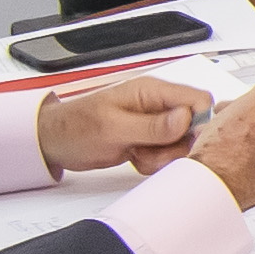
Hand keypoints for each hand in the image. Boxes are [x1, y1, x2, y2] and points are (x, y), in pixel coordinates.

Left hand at [33, 74, 206, 177]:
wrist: (54, 142)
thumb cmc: (75, 127)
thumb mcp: (113, 128)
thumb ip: (152, 125)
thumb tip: (186, 119)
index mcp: (152, 91)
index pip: (198, 101)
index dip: (200, 123)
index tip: (183, 142)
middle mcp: (157, 105)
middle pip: (194, 126)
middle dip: (177, 146)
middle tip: (151, 150)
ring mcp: (153, 123)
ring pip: (181, 144)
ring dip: (163, 157)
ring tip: (137, 153)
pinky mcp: (148, 139)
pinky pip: (166, 154)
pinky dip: (154, 162)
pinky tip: (134, 157)